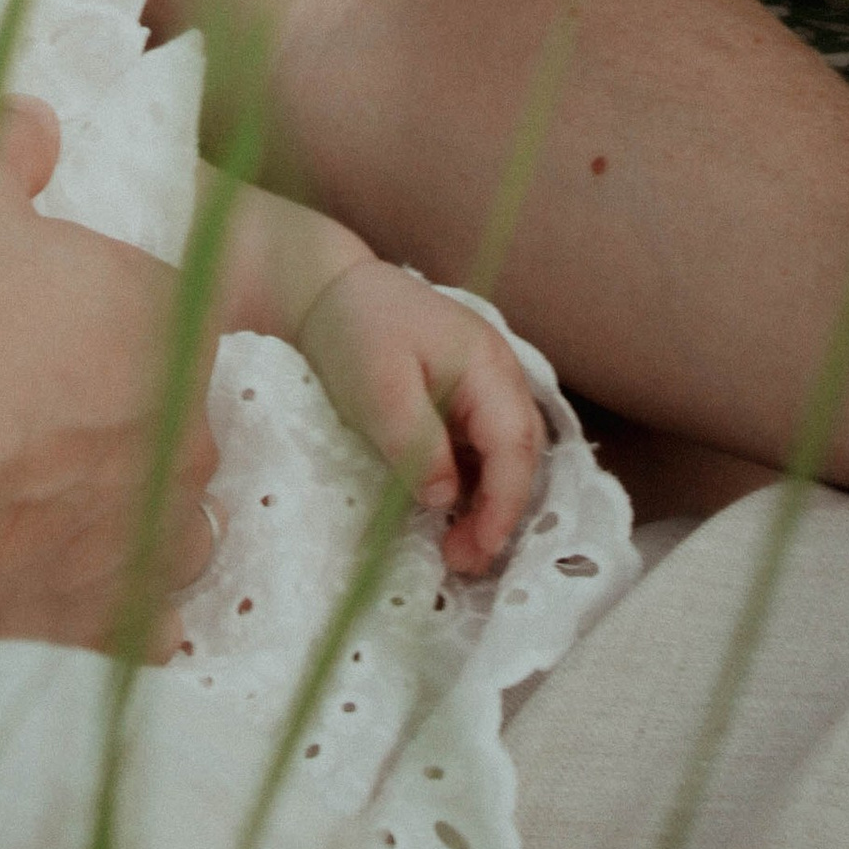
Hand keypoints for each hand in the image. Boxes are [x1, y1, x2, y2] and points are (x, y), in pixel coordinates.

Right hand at [0, 97, 218, 657]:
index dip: (117, 321)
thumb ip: (9, 149)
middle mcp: (187, 439)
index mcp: (173, 327)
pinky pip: (145, 627)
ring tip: (55, 502)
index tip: (56, 330)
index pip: (177, 316)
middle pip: (180, 421)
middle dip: (127, 419)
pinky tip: (64, 587)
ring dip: (137, 516)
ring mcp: (152, 544)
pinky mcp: (105, 629)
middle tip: (38, 415)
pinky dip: (117, 612)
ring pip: (179, 526)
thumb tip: (39, 118)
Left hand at [296, 262, 544, 577]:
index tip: (481, 548)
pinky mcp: (463, 400)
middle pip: (520, 455)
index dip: (504, 503)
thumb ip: (416, 442)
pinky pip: (481, 449)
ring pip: (505, 456)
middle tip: (460, 560)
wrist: (329, 288)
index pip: (514, 443)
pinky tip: (446, 512)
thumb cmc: (355, 329)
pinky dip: (472, 485)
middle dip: (498, 514)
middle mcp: (499, 376)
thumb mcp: (378, 388)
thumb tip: (446, 497)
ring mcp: (483, 387)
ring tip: (453, 549)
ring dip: (487, 505)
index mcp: (487, 364)